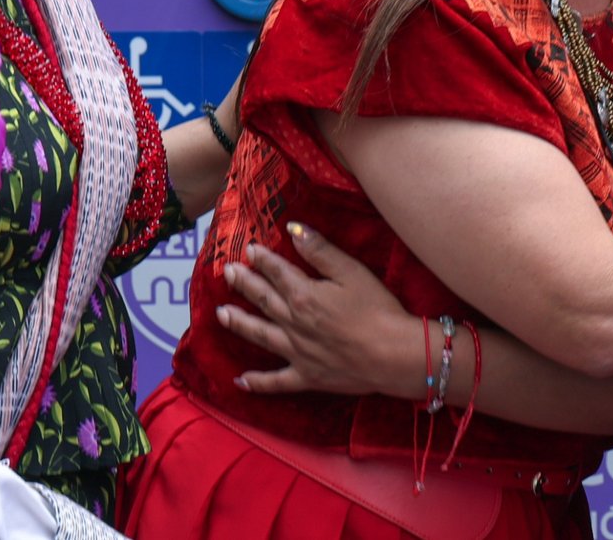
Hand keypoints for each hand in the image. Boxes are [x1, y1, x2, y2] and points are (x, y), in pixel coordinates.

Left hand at [217, 222, 419, 397]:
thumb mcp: (351, 271)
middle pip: (263, 300)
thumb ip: (320, 250)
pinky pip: (277, 381)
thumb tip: (292, 229)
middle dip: (244, 284)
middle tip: (227, 273)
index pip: (277, 272)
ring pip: (261, 335)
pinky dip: (258, 382)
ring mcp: (297, 352)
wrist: (392, 355)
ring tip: (220, 315)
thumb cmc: (377, 309)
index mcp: (304, 295)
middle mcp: (293, 323)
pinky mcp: (307, 377)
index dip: (262, 259)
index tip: (248, 249)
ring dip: (239, 324)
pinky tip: (241, 382)